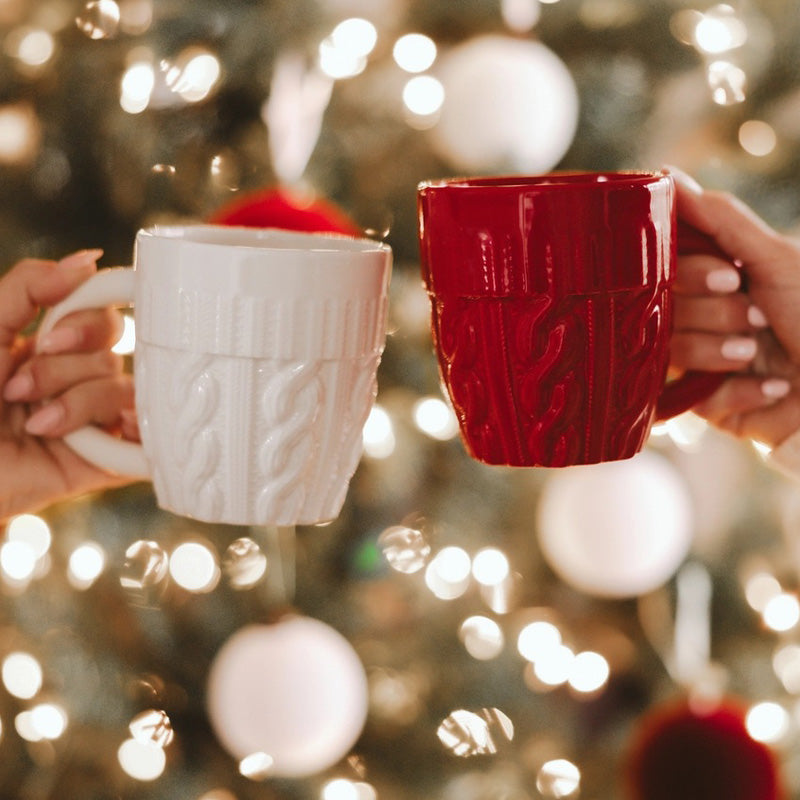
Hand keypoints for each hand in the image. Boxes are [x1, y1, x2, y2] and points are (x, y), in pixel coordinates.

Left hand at [0, 251, 135, 520]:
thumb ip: (28, 287)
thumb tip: (90, 260)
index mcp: (48, 350)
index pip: (98, 317)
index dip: (87, 321)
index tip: (50, 337)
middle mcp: (74, 382)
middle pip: (111, 352)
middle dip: (65, 367)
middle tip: (18, 388)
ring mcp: (91, 422)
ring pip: (121, 392)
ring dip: (75, 404)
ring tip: (34, 426)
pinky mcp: (103, 462)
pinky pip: (141, 441)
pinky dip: (132, 434)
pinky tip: (98, 435)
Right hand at [670, 167, 799, 447]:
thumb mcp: (775, 258)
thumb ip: (719, 218)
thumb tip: (667, 176)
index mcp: (711, 280)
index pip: (665, 270)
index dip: (690, 274)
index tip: (729, 278)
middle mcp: (699, 318)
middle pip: (664, 311)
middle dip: (714, 315)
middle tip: (758, 318)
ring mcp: (699, 362)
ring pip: (671, 353)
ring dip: (722, 351)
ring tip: (759, 354)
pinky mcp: (706, 404)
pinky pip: (692, 397)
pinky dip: (737, 390)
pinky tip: (771, 388)